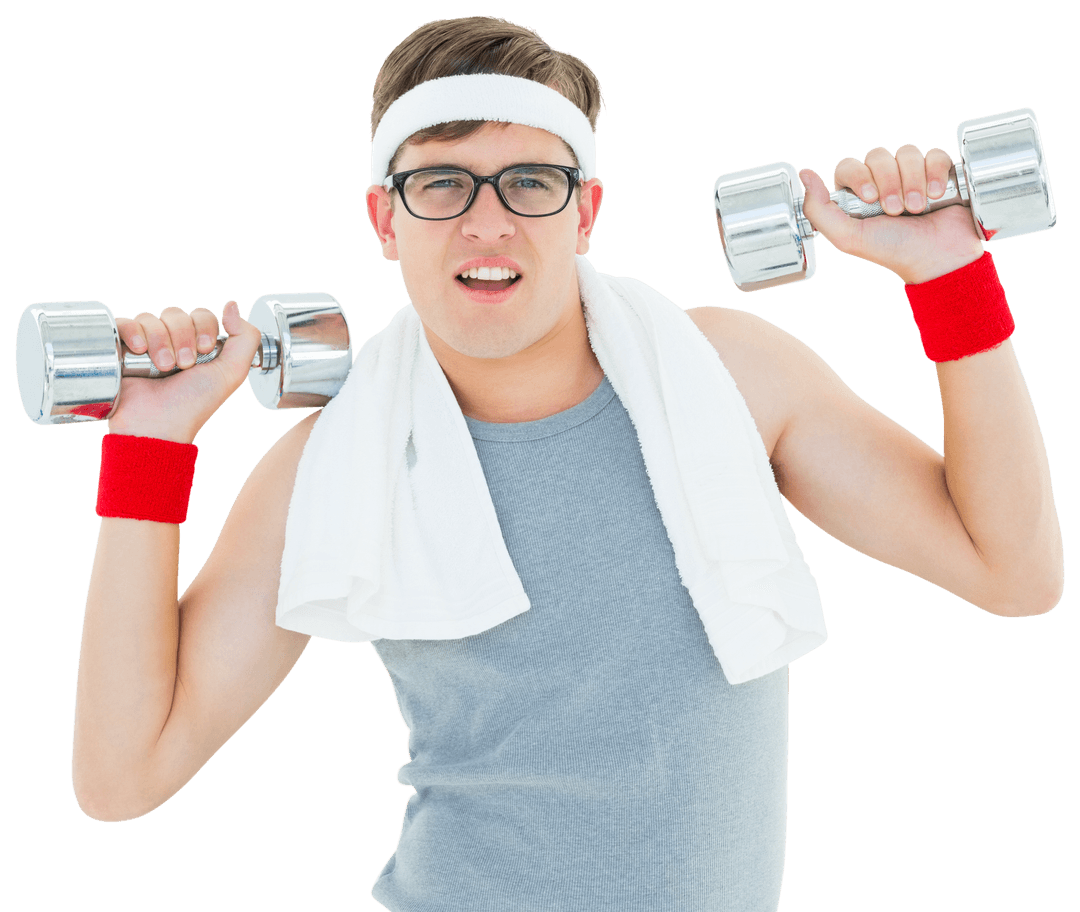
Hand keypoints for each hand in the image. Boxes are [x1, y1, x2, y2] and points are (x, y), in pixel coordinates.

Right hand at [106, 301, 262, 442]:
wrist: (158, 425)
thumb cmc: (194, 403)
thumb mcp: (232, 373)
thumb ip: (246, 338)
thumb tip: (231, 305)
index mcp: (197, 346)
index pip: (201, 315)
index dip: (204, 328)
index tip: (204, 351)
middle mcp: (171, 343)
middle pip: (176, 314)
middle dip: (182, 337)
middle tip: (183, 365)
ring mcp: (144, 345)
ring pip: (151, 318)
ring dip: (160, 340)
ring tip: (162, 367)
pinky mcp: (119, 349)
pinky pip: (124, 323)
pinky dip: (133, 332)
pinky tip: (138, 350)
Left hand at [798, 144, 984, 284]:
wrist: (938, 258)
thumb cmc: (892, 250)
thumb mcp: (847, 237)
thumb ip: (818, 209)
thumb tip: (805, 174)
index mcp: (856, 196)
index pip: (848, 165)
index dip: (859, 176)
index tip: (870, 198)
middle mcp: (882, 182)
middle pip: (877, 156)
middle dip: (888, 182)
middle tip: (895, 211)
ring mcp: (910, 175)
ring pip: (907, 153)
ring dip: (912, 181)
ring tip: (917, 209)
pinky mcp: (938, 172)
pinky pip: (934, 156)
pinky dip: (935, 173)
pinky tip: (937, 195)